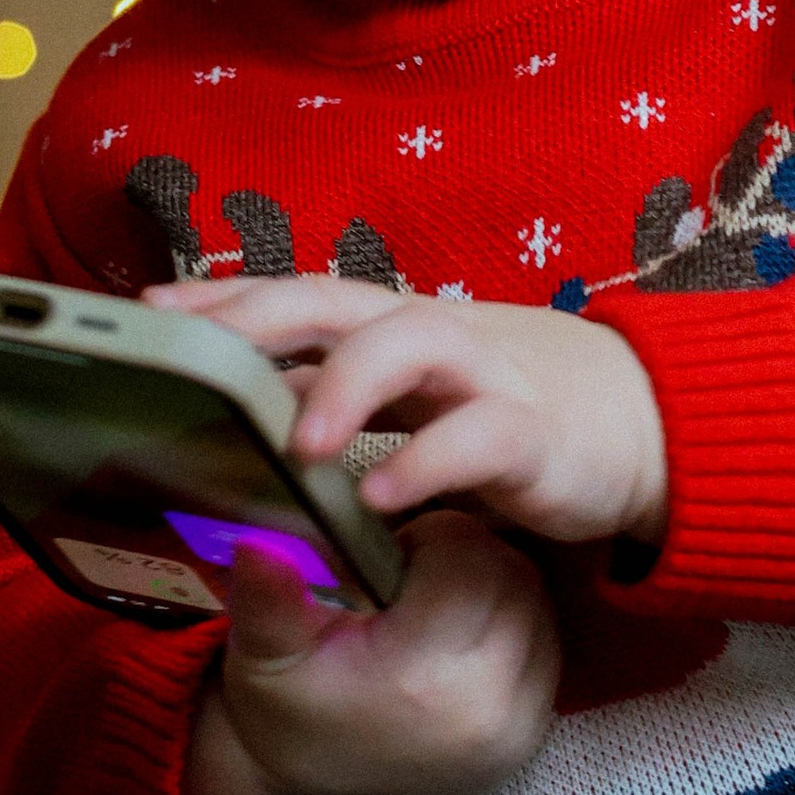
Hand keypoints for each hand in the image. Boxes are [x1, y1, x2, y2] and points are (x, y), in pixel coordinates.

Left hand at [146, 274, 669, 547]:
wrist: (644, 427)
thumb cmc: (509, 410)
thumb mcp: (412, 400)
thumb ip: (336, 396)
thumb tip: (236, 412)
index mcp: (393, 327)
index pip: (298, 295)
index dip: (226, 297)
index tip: (150, 309)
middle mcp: (432, 336)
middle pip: (337, 302)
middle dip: (261, 319)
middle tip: (193, 359)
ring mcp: (486, 376)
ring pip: (411, 344)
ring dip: (348, 384)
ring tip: (298, 442)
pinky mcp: (536, 434)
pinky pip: (479, 436)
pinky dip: (427, 464)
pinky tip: (380, 500)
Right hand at [188, 509, 560, 794]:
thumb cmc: (286, 719)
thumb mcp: (262, 657)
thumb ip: (268, 595)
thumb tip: (259, 538)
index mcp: (419, 676)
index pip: (467, 559)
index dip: (433, 536)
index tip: (395, 552)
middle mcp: (484, 705)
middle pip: (512, 578)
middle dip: (469, 555)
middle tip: (417, 571)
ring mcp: (517, 727)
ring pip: (539, 608)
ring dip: (498, 585)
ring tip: (440, 599)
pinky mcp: (533, 739)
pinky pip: (548, 651)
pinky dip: (517, 626)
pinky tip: (465, 633)